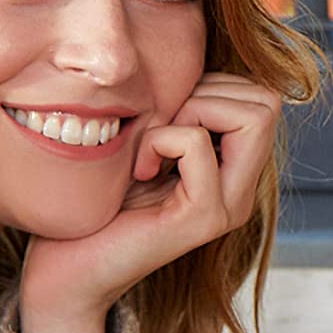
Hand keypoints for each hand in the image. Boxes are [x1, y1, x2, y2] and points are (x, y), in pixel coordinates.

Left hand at [17, 74, 281, 332]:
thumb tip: (191, 62)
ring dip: (190, 111)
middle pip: (266, 101)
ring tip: (152, 145)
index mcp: (233, 172)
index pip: (263, 97)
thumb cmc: (95, 203)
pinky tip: (138, 168)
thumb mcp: (144, 142)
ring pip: (252, 115)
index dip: (214, 86)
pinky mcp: (202, 220)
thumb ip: (176, 111)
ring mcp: (228, 207)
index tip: (167, 116)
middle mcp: (241, 191)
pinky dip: (162, 139)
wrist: (66, 270)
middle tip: (161, 127)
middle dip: (206, 92)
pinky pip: (198, 144)